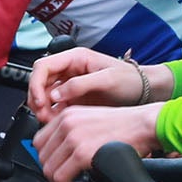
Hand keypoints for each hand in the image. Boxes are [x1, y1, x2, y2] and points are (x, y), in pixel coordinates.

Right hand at [30, 50, 158, 113]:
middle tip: (43, 115)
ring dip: (44, 108)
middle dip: (38, 99)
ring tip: (50, 121)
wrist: (145, 91)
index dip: (35, 83)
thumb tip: (55, 95)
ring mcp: (71, 84)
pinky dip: (53, 115)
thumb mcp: (106, 80)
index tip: (39, 101)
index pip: (43, 66)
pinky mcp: (75, 98)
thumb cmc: (131, 80)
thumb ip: (79, 85)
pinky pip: (56, 106)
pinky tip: (58, 123)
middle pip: (40, 82)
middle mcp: (70, 69)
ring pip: (45, 95)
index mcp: (75, 58)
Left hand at [36, 101, 165, 181]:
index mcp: (67, 115)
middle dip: (50, 175)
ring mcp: (73, 138)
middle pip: (42, 156)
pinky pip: (61, 178)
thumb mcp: (91, 120)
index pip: (40, 141)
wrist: (144, 125)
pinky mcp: (82, 153)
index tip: (54, 170)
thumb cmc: (126, 126)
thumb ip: (74, 132)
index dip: (45, 159)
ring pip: (49, 169)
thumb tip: (63, 154)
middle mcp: (66, 124)